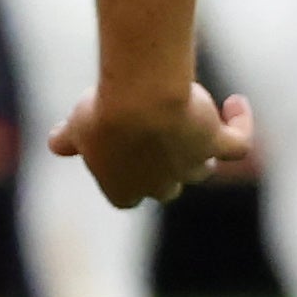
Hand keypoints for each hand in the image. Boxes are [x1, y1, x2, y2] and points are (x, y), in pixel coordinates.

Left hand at [50, 81, 253, 206]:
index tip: (121, 152)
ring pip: (201, 166)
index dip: (125, 175)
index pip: (126, 194)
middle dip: (163, 167)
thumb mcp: (79, 125)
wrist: (139, 102)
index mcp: (123, 190)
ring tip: (195, 114)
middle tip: (155, 137)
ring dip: (197, 147)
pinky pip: (238, 144)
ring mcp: (191, 166)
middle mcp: (161, 185)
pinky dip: (241, 124)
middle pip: (167, 186)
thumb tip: (55, 144)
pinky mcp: (215, 144)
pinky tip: (235, 103)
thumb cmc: (104, 114)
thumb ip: (69, 139)